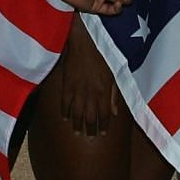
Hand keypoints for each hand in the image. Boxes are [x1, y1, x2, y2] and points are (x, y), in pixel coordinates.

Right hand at [57, 20, 121, 135]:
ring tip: (77, 132)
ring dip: (77, 124)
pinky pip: (64, 103)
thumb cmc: (102, 55)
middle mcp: (91, 94)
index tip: (102, 133)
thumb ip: (114, 95)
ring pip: (76, 113)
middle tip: (90, 138)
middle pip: (90, 117)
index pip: (105, 115)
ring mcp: (77, 90)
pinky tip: (65, 118)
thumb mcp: (114, 74)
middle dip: (91, 129)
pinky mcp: (66, 84)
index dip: (104, 126)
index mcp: (104, 91)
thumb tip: (115, 113)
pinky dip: (64, 111)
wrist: (85, 42)